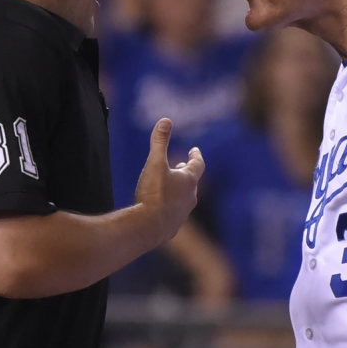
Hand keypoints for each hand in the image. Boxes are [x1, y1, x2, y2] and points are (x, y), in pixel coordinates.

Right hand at [135, 118, 204, 243]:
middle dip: (186, 173)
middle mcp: (190, 197)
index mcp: (188, 181)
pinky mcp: (173, 227)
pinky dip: (170, 208)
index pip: (197, 164)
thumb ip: (160, 142)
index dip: (196, 156)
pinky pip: (173, 214)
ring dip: (178, 191)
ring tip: (170, 187)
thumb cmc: (153, 193)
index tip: (195, 150)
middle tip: (182, 166)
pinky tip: (163, 210)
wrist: (148, 227)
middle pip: (191, 182)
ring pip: (183, 199)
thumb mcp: (155, 163)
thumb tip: (166, 120)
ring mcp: (183, 214)